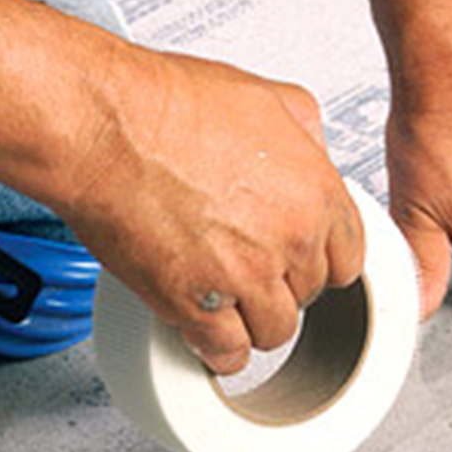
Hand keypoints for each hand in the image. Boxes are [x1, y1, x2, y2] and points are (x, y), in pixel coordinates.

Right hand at [65, 48, 364, 374]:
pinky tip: (205, 335)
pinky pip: (225, 354)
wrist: (103, 127)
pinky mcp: (197, 306)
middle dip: (280, 285)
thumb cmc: (166, 105)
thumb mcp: (264, 97)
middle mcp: (288, 238)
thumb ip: (304, 134)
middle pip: (308, 296)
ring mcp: (245, 276)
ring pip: (273, 332)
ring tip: (226, 301)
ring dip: (250, 322)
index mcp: (314, 192)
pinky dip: (217, 352)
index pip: (348, 259)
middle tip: (248, 268)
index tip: (298, 260)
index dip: (319, 259)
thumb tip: (311, 154)